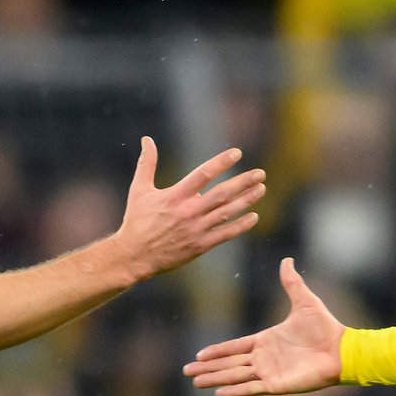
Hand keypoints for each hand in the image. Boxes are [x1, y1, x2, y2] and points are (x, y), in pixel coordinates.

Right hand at [114, 138, 263, 278]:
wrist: (134, 256)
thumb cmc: (136, 221)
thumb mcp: (139, 189)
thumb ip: (147, 163)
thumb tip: (147, 139)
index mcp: (175, 196)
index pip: (203, 174)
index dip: (221, 162)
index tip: (237, 153)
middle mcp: (188, 211)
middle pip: (222, 193)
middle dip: (243, 182)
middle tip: (260, 173)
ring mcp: (196, 229)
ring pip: (227, 212)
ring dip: (246, 200)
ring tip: (261, 189)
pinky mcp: (199, 246)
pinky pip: (225, 234)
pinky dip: (241, 226)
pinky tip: (254, 217)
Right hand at [184, 257, 344, 395]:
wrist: (342, 349)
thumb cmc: (326, 327)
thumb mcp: (304, 301)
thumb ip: (291, 282)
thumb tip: (287, 260)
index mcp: (266, 340)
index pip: (235, 347)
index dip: (217, 350)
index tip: (199, 354)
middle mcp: (264, 358)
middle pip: (229, 363)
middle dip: (208, 367)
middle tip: (187, 371)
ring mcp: (269, 372)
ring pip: (235, 376)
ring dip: (214, 378)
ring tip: (195, 382)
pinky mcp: (277, 384)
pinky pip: (250, 388)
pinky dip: (234, 390)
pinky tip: (218, 393)